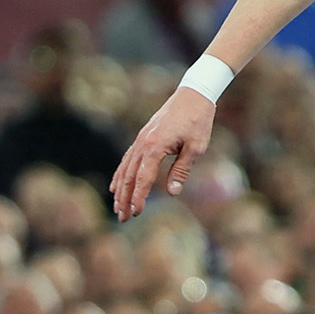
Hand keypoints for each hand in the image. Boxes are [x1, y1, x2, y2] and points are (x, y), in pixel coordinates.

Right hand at [110, 88, 216, 221]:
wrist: (193, 95)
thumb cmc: (198, 121)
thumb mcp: (196, 147)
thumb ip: (181, 170)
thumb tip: (172, 193)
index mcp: (155, 146)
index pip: (143, 178)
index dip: (139, 197)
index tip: (136, 213)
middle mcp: (143, 143)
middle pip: (129, 176)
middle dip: (125, 199)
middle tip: (123, 218)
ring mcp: (140, 139)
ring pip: (125, 168)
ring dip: (120, 189)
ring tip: (117, 207)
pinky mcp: (143, 137)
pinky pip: (128, 159)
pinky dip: (121, 174)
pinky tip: (116, 185)